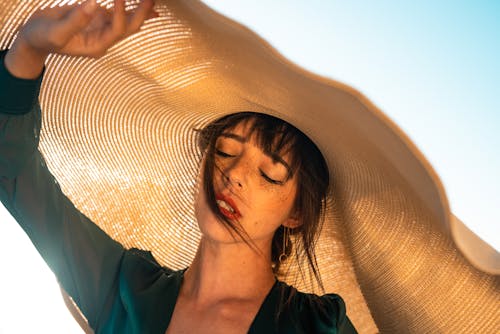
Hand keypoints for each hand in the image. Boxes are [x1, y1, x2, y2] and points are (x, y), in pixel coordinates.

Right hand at [5, 0, 157, 77]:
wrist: (33, 39)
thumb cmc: (42, 38)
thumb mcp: (55, 32)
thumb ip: (76, 20)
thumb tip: (94, 4)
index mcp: (96, 46)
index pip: (116, 30)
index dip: (120, 13)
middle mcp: (103, 39)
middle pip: (129, 27)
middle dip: (141, 13)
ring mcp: (102, 29)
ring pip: (127, 19)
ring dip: (140, 9)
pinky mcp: (98, 18)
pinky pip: (118, 12)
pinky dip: (129, 6)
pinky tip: (143, 3)